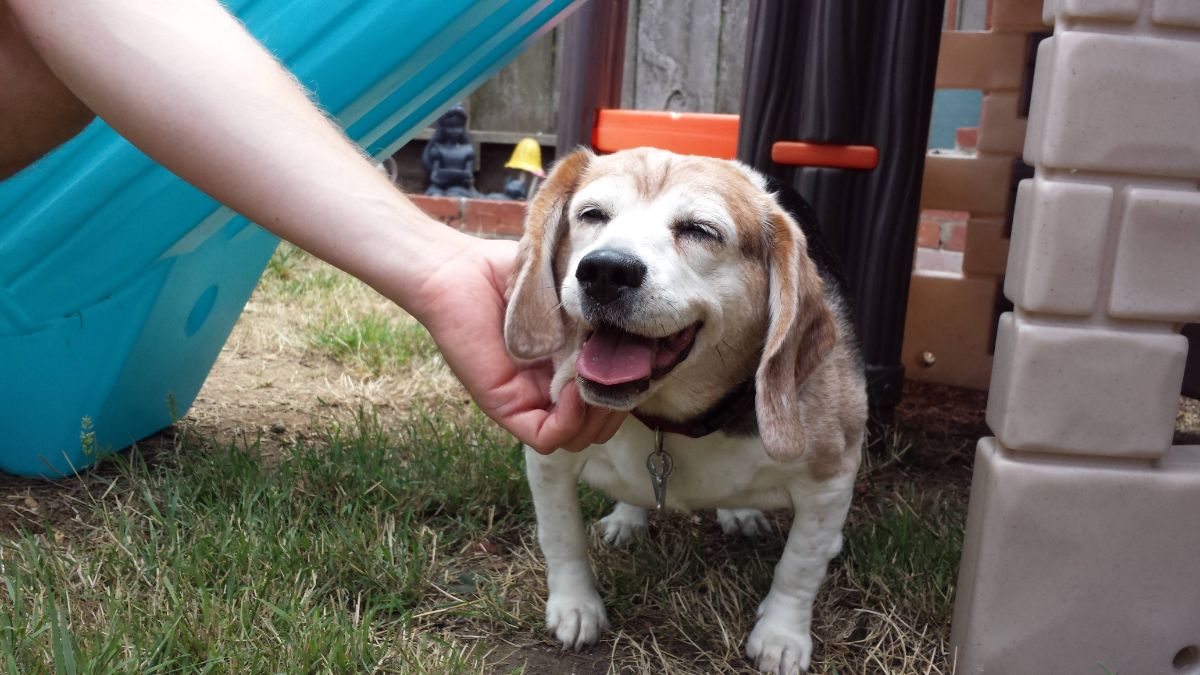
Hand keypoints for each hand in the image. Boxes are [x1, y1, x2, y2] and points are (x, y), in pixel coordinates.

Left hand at [413, 236, 625, 452]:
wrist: (459, 270)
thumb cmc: (512, 272)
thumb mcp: (571, 291)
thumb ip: (600, 311)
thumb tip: (643, 324)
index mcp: (566, 364)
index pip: (610, 395)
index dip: (629, 384)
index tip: (640, 357)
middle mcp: (550, 388)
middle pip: (599, 424)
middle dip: (619, 404)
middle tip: (625, 371)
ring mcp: (529, 401)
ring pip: (578, 437)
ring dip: (599, 417)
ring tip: (602, 379)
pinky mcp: (506, 407)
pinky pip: (548, 437)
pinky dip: (572, 422)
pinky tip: (578, 388)